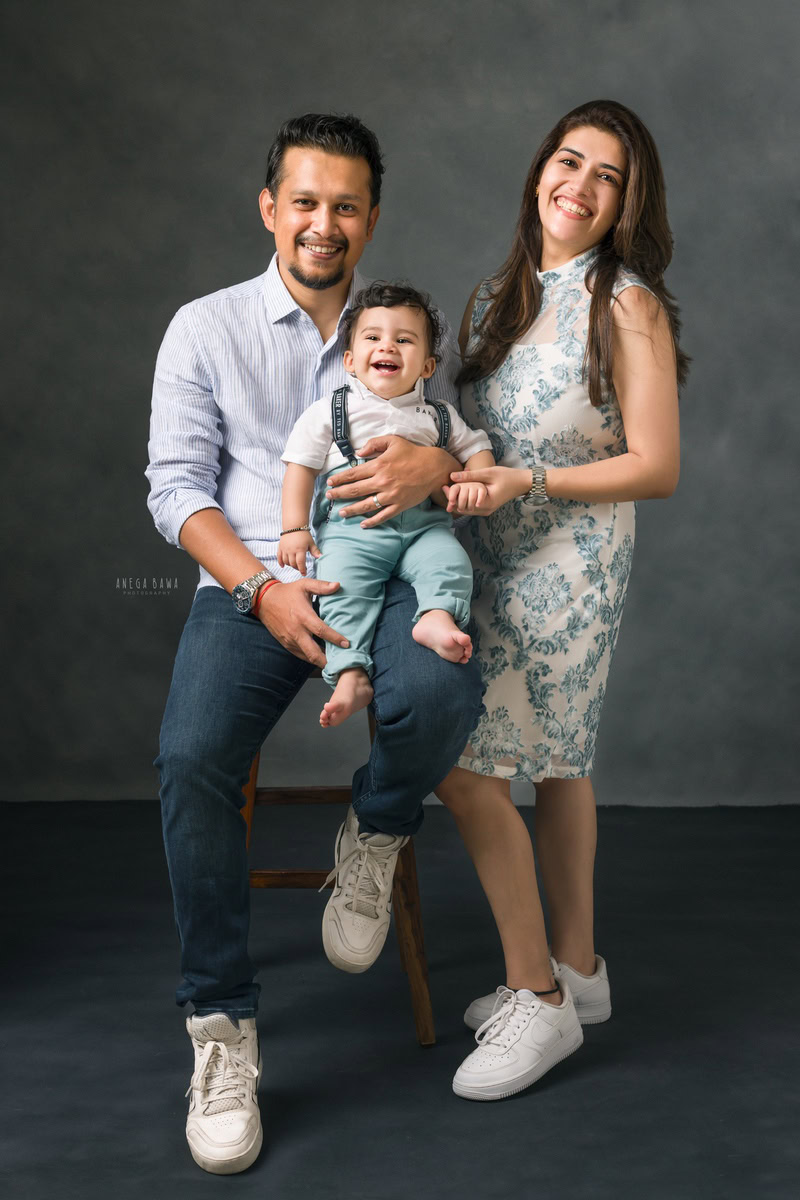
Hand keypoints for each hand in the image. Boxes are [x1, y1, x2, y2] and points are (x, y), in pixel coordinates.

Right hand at [258, 579, 347, 668]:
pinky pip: (300, 655)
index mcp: (303, 616)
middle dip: (327, 661)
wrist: (264, 600)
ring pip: (307, 657)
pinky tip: (320, 657)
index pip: (321, 631)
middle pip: (313, 652)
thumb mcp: (304, 585)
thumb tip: (338, 585)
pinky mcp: (285, 644)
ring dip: (320, 661)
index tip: (347, 644)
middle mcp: (296, 630)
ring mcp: (290, 639)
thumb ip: (321, 586)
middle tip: (341, 663)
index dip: (335, 638)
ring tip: (334, 662)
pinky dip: (310, 658)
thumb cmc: (287, 592)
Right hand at [277, 530, 319, 574]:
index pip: (300, 563)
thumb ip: (315, 551)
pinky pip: (279, 557)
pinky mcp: (280, 547)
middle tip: (301, 568)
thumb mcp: (311, 542)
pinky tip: (283, 566)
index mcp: (300, 549)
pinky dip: (280, 562)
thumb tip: (320, 557)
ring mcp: (285, 549)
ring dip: (290, 565)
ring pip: (286, 561)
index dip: (302, 569)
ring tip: (295, 565)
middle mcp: (291, 550)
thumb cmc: (304, 534)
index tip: (304, 573)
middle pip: (293, 564)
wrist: (294, 526)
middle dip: (297, 568)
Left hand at [325, 436, 453, 527]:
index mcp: (379, 465)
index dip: (340, 479)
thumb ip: (374, 443)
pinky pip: (383, 515)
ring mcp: (391, 495)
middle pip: (355, 490)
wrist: (433, 467)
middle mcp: (382, 481)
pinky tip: (363, 524)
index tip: (330, 483)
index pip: (353, 474)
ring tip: (341, 513)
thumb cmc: (412, 452)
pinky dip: (372, 521)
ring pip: (366, 505)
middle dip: (340, 494)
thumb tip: (358, 452)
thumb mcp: (393, 441)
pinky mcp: (400, 505)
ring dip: (352, 510)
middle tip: (329, 497)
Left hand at [444, 466, 527, 516]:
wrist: (522, 483)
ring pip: (467, 509)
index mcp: (485, 503)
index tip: (443, 487)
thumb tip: (451, 476)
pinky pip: (472, 507)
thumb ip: (470, 475)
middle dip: (452, 500)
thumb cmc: (507, 476)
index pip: (462, 505)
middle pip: (463, 509)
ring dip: (458, 501)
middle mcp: (485, 510)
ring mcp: (487, 510)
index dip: (451, 497)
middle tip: (443, 488)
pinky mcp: (488, 508)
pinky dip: (465, 501)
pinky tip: (460, 492)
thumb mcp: (487, 473)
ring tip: (449, 490)